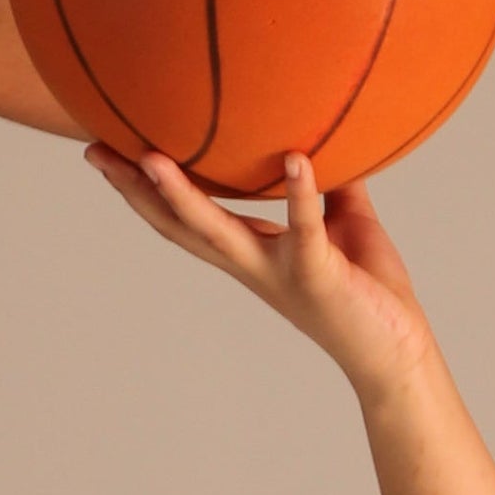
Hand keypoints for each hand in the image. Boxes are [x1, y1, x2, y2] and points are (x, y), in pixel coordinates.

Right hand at [89, 143, 442, 404]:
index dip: (145, 189)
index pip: (186, 218)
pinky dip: (300, 194)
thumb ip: (325, 188)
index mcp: (251, 252)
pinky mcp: (318, 275)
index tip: (109, 154)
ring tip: (152, 158)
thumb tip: (319, 140)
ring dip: (182, 198)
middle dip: (135, 191)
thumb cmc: (369, 291)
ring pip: (217, 234)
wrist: (398, 354)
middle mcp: (252, 264)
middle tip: (97, 154)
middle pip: (178, 225)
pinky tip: (295, 159)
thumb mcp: (341, 225)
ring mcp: (279, 272)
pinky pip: (306, 229)